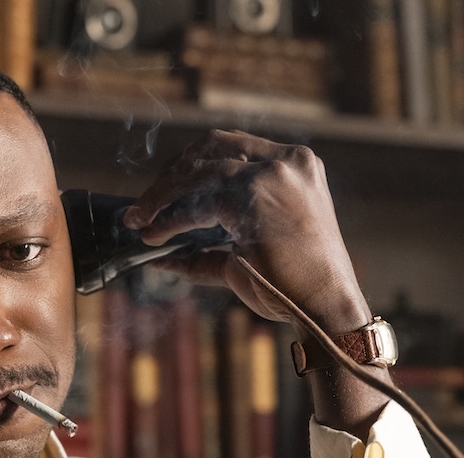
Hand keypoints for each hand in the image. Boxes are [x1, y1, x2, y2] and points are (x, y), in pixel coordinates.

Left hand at [122, 129, 370, 336]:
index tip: (167, 187)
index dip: (193, 163)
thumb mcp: (247, 254)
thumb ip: (204, 250)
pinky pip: (196, 202)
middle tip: (145, 206)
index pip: (232, 146)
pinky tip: (156, 236)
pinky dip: (170, 219)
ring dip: (160, 196)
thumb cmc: (292, 285)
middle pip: (210, 146)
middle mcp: (286, 161)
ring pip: (197, 170)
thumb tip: (159, 255)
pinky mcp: (253, 193)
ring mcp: (271, 173)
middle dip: (171, 174)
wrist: (322, 306)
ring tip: (140, 222)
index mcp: (295, 164)